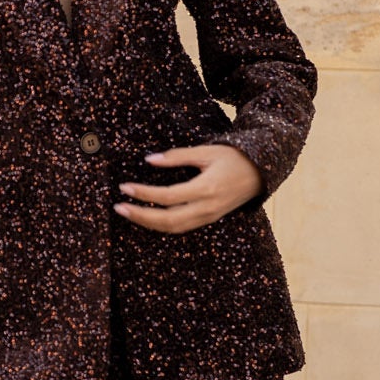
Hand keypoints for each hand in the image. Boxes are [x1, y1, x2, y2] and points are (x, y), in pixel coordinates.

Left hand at [113, 143, 262, 233]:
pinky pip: (182, 228)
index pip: (167, 196)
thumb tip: (149, 160)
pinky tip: (147, 218)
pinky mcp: (209, 220)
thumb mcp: (207, 151)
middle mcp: (207, 208)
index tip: (124, 187)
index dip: (144, 193)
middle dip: (140, 215)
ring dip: (148, 223)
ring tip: (128, 213)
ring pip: (173, 228)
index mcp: (206, 188)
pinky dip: (162, 225)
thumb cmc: (234, 158)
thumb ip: (177, 156)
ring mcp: (208, 217)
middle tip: (118, 207)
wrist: (261, 173)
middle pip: (167, 220)